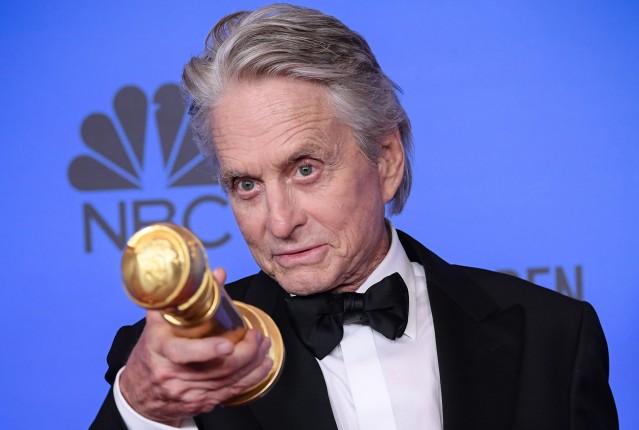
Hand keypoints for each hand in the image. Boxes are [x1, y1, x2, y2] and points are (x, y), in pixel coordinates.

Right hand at [119, 268, 272, 425]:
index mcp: (161, 351)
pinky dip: (251, 379)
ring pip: (229, 380)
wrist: (138, 392)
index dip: (208, 350)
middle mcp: (174, 375)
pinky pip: (231, 392)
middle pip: (218, 368)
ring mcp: (187, 393)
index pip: (184, 353)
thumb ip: (186, 298)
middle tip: (257, 336)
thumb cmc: (150, 353)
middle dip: (246, 352)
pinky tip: (261, 366)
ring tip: (263, 345)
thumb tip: (217, 275)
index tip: (227, 345)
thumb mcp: (158, 324)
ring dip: (253, 363)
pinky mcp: (200, 403)